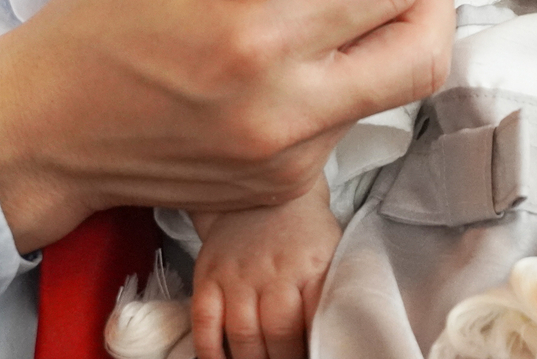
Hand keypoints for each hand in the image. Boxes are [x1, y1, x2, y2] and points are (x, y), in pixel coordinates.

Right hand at [0, 0, 456, 252]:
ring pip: (395, 89)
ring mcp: (290, 160)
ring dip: (397, 31)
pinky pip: (350, 120)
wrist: (45, 129)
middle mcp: (286, 114)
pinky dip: (349, 72)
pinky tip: (302, 50)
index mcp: (259, 41)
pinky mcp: (284, 186)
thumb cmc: (108, 20)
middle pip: (424, 54)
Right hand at [190, 176, 339, 358]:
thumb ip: (327, 293)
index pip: (314, 321)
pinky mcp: (208, 275)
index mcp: (312, 267)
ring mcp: (238, 274)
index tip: (312, 357)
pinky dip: (210, 352)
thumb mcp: (330, 255)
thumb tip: (332, 336)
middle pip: (278, 333)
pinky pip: (204, 322)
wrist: (267, 194)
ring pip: (243, 334)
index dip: (312, 348)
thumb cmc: (305, 234)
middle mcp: (274, 271)